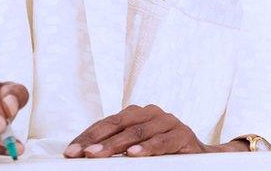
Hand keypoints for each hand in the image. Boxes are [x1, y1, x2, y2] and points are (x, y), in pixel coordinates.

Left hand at [63, 104, 248, 157]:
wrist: (200, 158)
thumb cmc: (163, 154)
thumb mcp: (137, 149)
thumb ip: (116, 148)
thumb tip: (86, 155)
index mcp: (137, 114)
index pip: (107, 123)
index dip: (87, 136)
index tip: (70, 152)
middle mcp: (151, 113)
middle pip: (119, 123)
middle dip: (96, 139)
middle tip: (81, 153)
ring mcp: (168, 121)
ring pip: (137, 132)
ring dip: (115, 145)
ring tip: (98, 154)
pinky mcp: (183, 134)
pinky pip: (162, 141)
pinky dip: (146, 148)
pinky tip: (133, 155)